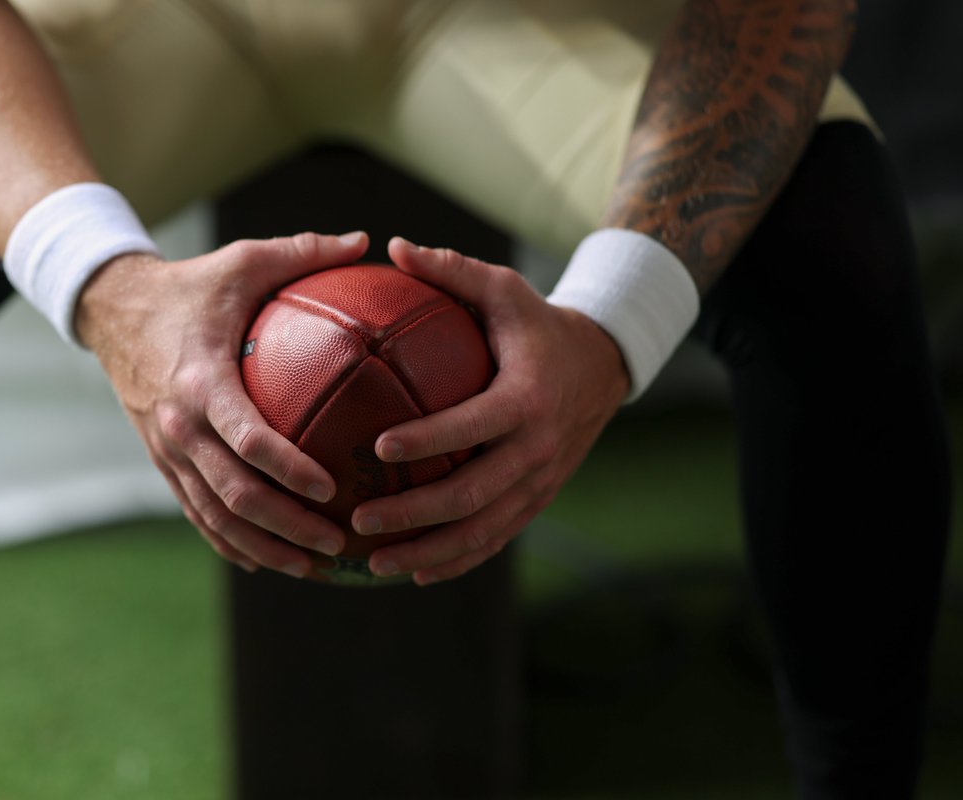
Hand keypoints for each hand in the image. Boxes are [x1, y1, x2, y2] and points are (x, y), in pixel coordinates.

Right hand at [75, 232, 370, 577]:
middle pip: (233, 494)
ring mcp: (166, 450)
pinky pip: (197, 512)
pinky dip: (229, 542)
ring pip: (214, 516)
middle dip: (285, 527)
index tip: (331, 490)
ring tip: (313, 566)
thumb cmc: (191, 286)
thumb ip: (303, 252)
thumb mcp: (242, 260)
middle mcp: (178, 426)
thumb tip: (365, 242)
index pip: (246, 439)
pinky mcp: (162, 461)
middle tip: (336, 544)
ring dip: (262, 546)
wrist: (111, 309)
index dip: (288, 471)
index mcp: (200, 382)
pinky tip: (266, 561)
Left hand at [352, 237, 629, 584]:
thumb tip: (392, 245)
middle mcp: (537, 448)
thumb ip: (451, 269)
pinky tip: (414, 572)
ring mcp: (540, 481)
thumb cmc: (536, 323)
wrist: (601, 366)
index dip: (428, 439)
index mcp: (526, 397)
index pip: (473, 424)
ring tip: (376, 563)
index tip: (378, 447)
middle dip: (415, 514)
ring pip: (483, 530)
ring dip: (429, 551)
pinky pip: (496, 539)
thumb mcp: (502, 289)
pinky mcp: (538, 499)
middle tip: (361, 520)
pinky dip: (457, 560)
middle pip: (473, 493)